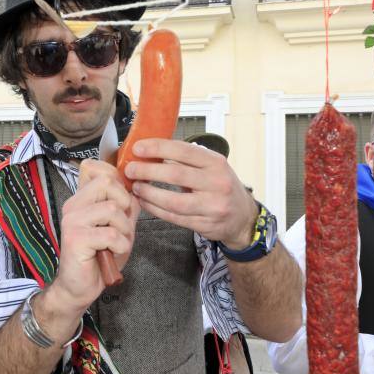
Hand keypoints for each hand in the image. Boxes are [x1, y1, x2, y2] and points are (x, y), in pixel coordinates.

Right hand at [49, 159, 139, 311]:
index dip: (116, 178)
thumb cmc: (99, 257)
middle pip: (107, 181)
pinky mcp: (75, 238)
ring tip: (117, 242)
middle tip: (121, 224)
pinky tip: (113, 252)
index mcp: (82, 199)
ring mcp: (72, 220)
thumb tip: (138, 187)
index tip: (123, 201)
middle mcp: (73, 205)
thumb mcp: (119, 226)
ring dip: (124, 229)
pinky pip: (110, 233)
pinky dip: (120, 245)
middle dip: (124, 202)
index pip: (94, 167)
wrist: (79, 287)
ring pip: (112, 208)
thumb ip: (126, 206)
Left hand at [124, 139, 258, 247]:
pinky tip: (145, 202)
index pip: (183, 151)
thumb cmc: (221, 186)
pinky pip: (175, 218)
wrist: (243, 217)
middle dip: (148, 171)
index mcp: (216, 163)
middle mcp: (217, 183)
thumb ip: (186, 160)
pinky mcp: (205, 225)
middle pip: (176, 174)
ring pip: (174, 201)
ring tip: (136, 187)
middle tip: (130, 169)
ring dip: (149, 194)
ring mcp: (212, 206)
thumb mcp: (212, 167)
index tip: (138, 148)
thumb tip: (151, 151)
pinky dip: (156, 210)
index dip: (158, 148)